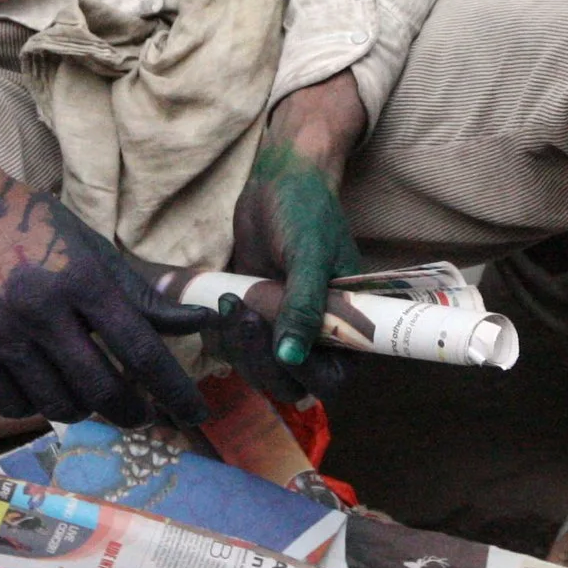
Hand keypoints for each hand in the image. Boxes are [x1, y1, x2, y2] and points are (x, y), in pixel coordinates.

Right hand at [0, 153, 206, 429]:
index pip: (141, 350)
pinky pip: (11, 405)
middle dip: (134, 411)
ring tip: (91, 396)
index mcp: (81, 279)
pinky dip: (36, 407)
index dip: (174, 389)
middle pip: (102, 389)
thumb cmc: (31, 227)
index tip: (196, 412)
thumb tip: (197, 324)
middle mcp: (40, 310)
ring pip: (57, 404)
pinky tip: (45, 390)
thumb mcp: (92, 249)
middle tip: (144, 414)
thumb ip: (142, 294)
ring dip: (85, 410)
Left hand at [227, 75, 366, 381]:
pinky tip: (218, 304)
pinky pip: (236, 351)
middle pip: (290, 384)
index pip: (331, 378)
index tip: (280, 345)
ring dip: (238, 346)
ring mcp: (283, 333)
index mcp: (350, 327)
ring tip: (229, 300)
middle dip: (261, 359)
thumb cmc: (305, 211)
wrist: (278, 183)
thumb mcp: (308, 255)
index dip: (305, 373)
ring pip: (258, 372)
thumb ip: (303, 306)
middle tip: (243, 313)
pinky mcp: (254, 323)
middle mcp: (319, 339)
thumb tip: (291, 356)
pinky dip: (222, 337)